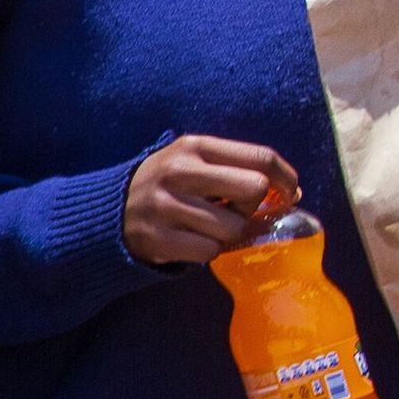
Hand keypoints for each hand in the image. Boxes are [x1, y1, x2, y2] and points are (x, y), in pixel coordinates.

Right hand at [123, 137, 296, 266]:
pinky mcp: (157, 239)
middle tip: (238, 210)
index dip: (286, 178)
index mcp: (195, 146)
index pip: (261, 157)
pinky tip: (192, 241)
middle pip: (254, 188)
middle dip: (255, 205)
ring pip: (234, 227)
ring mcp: (166, 206)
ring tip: (209, 226)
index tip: (290, 192)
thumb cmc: (168, 185)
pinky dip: (209, 252)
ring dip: (230, 233)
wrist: (106, 212)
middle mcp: (179, 172)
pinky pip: (210, 252)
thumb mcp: (195, 162)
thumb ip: (239, 168)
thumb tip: (292, 192)